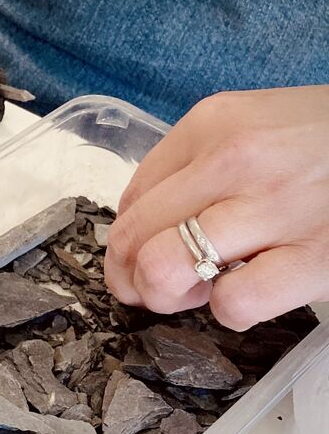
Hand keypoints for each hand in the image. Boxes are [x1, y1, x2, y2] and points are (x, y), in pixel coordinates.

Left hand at [104, 86, 328, 330]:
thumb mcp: (260, 126)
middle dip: (134, 276)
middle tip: (162, 287)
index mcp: (215, 123)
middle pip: (134, 237)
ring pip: (164, 268)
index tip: (135, 260)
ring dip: (171, 294)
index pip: (131, 197)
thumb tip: (138, 231)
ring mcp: (277, 209)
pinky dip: (231, 310)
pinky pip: (233, 303)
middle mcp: (237, 160)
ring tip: (203, 288)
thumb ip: (196, 166)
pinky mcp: (316, 258)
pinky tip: (254, 293)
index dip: (123, 243)